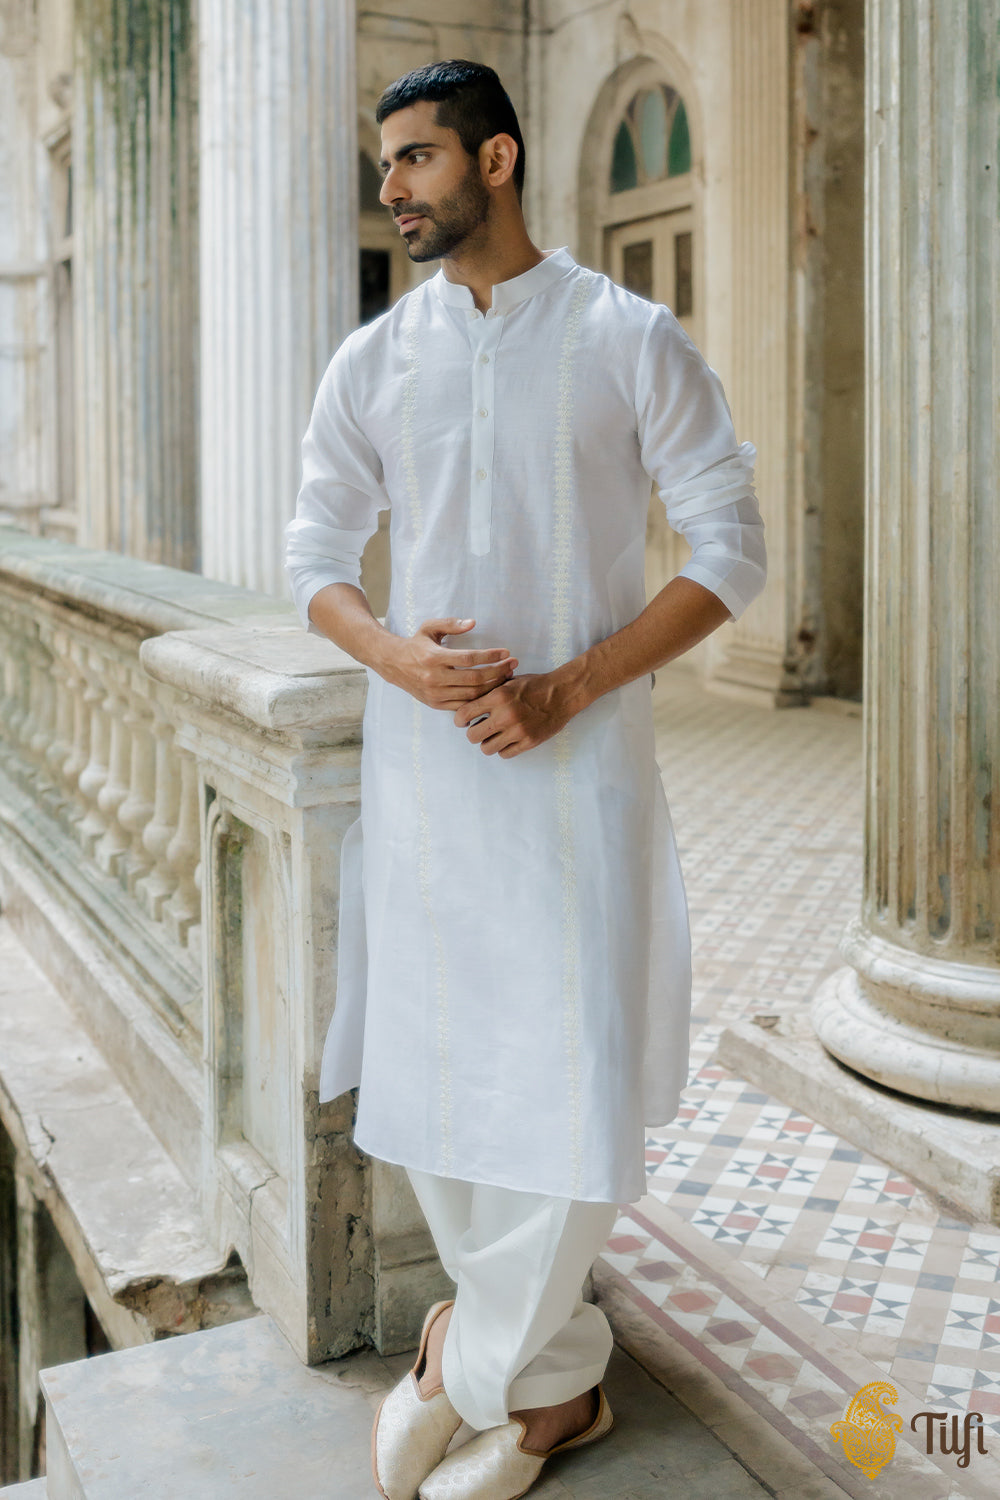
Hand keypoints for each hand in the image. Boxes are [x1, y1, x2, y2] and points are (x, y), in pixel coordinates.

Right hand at [380, 617, 517, 709]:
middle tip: (513, 665)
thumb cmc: (416, 643)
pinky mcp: (436, 704)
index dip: (490, 656)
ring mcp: (435, 694)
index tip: (506, 652)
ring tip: (507, 676)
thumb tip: (473, 623)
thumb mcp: (429, 627)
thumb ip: (451, 623)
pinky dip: (480, 700)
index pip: (469, 659)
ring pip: (471, 694)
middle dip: (498, 672)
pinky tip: (492, 690)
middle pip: (474, 679)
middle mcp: (434, 678)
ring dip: (493, 687)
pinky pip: (464, 705)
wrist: (393, 664)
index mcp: (434, 657)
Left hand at [453, 671, 576, 758]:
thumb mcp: (509, 682)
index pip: (464, 714)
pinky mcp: (528, 742)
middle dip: (474, 733)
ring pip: (487, 748)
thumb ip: (489, 692)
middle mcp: (505, 715)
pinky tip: (508, 740)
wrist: (562, 693)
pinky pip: (505, 754)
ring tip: (495, 735)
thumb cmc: (535, 685)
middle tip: (480, 729)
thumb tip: (467, 701)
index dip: (459, 720)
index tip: (463, 721)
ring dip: (488, 743)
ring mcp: (517, 731)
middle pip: (472, 736)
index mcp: (498, 697)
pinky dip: (504, 748)